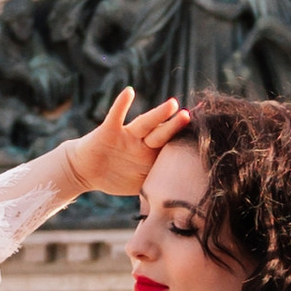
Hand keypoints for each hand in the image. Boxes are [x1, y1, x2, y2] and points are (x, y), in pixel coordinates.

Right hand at [57, 88, 188, 199]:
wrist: (85, 171)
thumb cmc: (114, 177)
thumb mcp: (138, 185)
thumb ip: (157, 186)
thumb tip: (182, 198)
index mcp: (151, 156)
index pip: (170, 148)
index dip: (184, 143)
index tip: (205, 137)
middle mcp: (142, 143)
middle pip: (162, 134)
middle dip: (176, 127)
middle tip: (191, 117)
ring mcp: (126, 136)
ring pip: (145, 124)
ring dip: (158, 114)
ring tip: (172, 104)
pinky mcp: (109, 131)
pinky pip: (116, 116)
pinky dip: (122, 104)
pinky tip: (129, 92)